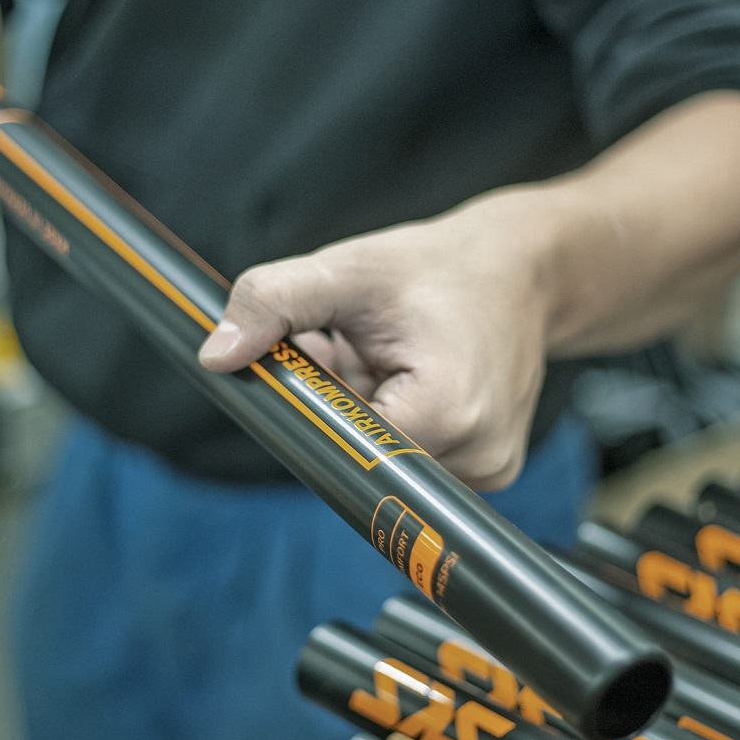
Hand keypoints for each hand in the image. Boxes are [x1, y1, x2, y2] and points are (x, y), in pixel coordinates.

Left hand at [197, 189, 557, 491]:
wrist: (523, 270)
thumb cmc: (440, 268)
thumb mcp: (348, 271)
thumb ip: (274, 304)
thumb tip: (216, 354)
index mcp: (447, 411)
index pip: (345, 450)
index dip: (316, 415)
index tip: (320, 367)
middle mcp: (478, 455)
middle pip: (365, 460)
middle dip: (340, 411)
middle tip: (352, 350)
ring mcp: (489, 470)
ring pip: (387, 463)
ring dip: (367, 418)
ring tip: (384, 360)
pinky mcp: (489, 470)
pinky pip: (417, 461)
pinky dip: (398, 424)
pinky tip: (408, 379)